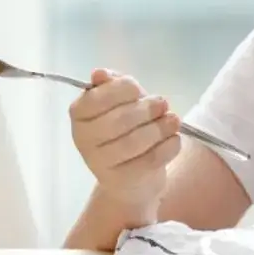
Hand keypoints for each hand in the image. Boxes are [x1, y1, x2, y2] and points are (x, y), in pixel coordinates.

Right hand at [68, 68, 181, 210]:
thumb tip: (100, 73)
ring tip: (173, 120)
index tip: (138, 90)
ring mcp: (101, 164)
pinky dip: (167, 147)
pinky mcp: (123, 181)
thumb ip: (112, 85)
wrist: (130, 178)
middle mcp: (83, 140)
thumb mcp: (119, 102)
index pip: (97, 98)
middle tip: (163, 103)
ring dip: (160, 128)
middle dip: (146, 109)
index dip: (122, 90)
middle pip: (118, 120)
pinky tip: (174, 139)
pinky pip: (149, 160)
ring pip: (135, 141)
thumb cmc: (124, 130)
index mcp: (79, 114)